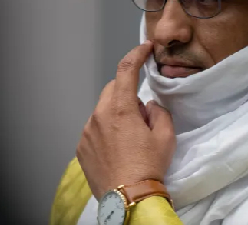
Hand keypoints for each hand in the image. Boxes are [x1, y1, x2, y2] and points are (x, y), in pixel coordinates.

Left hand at [76, 41, 175, 198]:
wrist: (128, 199)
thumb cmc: (148, 167)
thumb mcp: (166, 137)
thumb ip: (158, 112)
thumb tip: (148, 107)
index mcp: (120, 109)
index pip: (125, 70)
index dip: (136, 54)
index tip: (144, 49)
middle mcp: (98, 116)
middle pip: (111, 89)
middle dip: (126, 93)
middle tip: (142, 114)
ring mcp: (87, 132)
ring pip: (102, 110)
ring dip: (116, 113)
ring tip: (130, 137)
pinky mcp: (81, 147)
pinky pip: (94, 128)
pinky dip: (106, 129)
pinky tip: (118, 148)